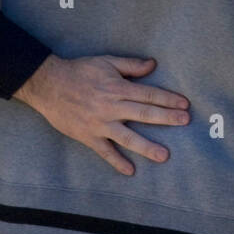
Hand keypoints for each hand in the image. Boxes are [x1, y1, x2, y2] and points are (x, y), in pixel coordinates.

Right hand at [13, 54, 188, 174]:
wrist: (48, 84)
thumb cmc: (79, 71)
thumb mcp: (106, 62)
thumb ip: (130, 65)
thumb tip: (153, 64)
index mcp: (117, 87)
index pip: (148, 94)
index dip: (168, 99)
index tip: (184, 104)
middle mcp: (111, 107)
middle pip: (144, 114)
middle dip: (166, 118)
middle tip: (185, 122)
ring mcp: (100, 124)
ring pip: (127, 137)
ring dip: (147, 146)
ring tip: (164, 155)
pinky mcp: (88, 136)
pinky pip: (105, 152)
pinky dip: (117, 161)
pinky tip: (130, 171)